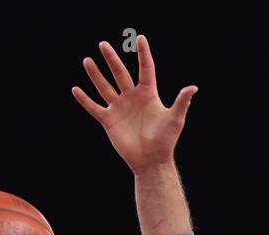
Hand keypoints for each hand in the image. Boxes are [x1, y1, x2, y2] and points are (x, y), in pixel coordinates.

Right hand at [72, 35, 196, 173]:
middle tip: (103, 44)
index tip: (140, 38)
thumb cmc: (165, 140)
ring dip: (96, 75)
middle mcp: (132, 98)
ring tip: (87, 60)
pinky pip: (94, 108)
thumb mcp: (175, 119)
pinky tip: (76, 89)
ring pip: (105, 87)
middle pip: (120, 74)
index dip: (143, 54)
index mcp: (148, 94)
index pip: (145, 69)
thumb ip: (181, 102)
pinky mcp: (109, 121)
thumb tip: (193, 87)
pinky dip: (85, 100)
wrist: (151, 161)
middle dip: (112, 59)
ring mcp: (119, 108)